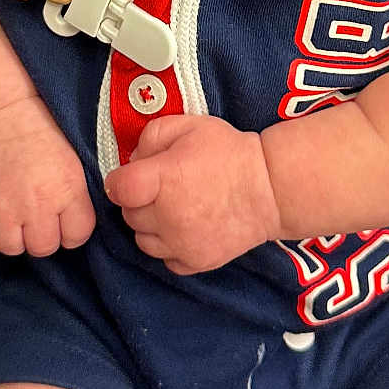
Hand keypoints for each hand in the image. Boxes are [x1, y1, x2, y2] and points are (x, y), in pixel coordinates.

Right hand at [0, 98, 96, 256]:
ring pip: (11, 248)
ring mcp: (4, 211)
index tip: (62, 220)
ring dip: (11, 235)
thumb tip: (76, 220)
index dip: (70, 230)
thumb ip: (75, 193)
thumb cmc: (35, 128)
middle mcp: (37, 206)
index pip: (78, 236)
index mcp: (67, 190)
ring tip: (10, 213)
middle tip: (33, 215)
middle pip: (43, 248)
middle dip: (40, 234)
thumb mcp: (71, 158)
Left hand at [104, 114, 280, 274]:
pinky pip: (165, 260)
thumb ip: (152, 136)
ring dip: (151, 225)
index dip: (120, 181)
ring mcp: (182, 244)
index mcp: (164, 179)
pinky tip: (184, 229)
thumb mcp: (190, 125)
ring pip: (142, 241)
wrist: (270, 189)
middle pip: (129, 215)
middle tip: (162, 188)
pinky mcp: (196, 263)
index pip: (118, 188)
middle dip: (139, 200)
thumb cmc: (229, 152)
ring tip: (174, 209)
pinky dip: (169, 247)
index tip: (132, 177)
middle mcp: (168, 216)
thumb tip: (133, 161)